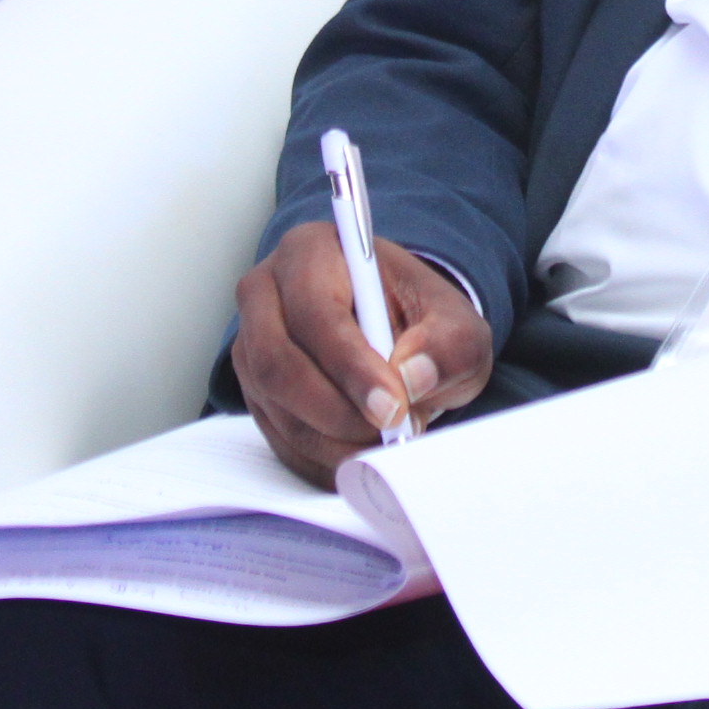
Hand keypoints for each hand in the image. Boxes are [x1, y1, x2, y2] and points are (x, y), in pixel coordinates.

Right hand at [232, 223, 493, 482]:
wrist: (403, 336)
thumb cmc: (423, 321)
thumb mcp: (457, 327)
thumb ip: (448, 347)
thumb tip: (413, 376)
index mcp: (312, 251)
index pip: (316, 312)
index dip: (350, 366)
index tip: (391, 407)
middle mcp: (266, 291)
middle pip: (277, 362)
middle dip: (336, 411)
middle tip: (387, 436)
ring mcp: (250, 342)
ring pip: (274, 404)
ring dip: (330, 438)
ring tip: (384, 442)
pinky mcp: (253, 387)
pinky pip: (273, 433)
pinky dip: (317, 456)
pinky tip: (358, 455)